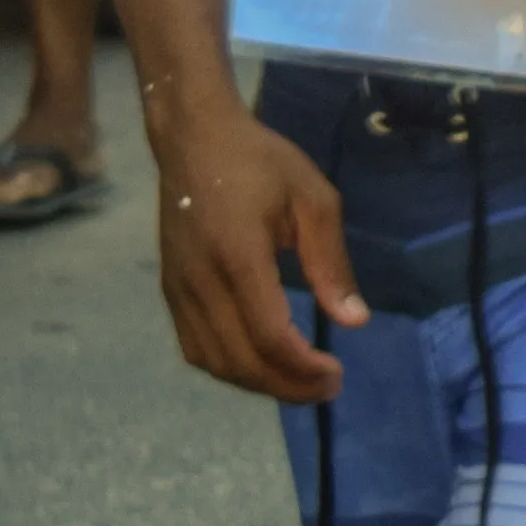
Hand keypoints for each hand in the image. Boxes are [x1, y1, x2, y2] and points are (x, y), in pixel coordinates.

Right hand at [150, 103, 372, 403]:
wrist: (194, 137)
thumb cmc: (260, 161)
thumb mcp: (312, 198)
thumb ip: (331, 262)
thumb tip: (355, 321)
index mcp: (238, 254)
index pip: (267, 335)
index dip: (302, 368)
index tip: (337, 374)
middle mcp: (201, 280)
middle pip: (240, 360)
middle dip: (286, 386)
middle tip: (326, 388)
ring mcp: (178, 289)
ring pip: (214, 362)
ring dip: (257, 384)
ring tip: (298, 382)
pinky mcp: (170, 291)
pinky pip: (195, 348)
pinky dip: (229, 368)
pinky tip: (261, 364)